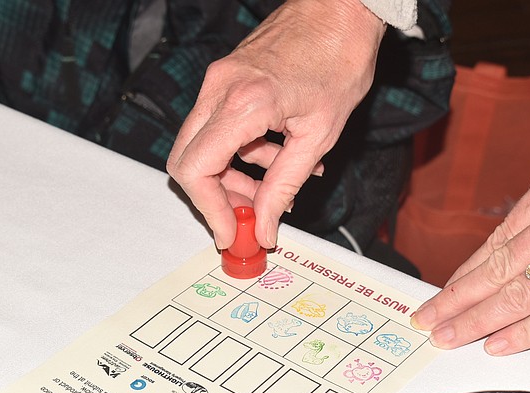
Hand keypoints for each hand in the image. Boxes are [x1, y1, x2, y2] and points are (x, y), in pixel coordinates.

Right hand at [166, 0, 385, 248]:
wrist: (342, 7)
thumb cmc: (340, 59)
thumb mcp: (318, 136)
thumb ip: (285, 186)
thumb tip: (266, 228)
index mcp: (243, 104)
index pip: (196, 170)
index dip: (209, 210)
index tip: (231, 233)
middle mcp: (219, 89)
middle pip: (187, 161)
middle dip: (216, 198)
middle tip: (248, 219)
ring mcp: (218, 80)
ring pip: (202, 147)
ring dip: (231, 178)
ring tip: (275, 191)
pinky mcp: (226, 78)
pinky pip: (218, 128)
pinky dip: (240, 154)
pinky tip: (277, 160)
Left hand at [412, 156, 529, 354]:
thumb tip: (502, 261)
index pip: (497, 240)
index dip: (465, 272)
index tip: (442, 292)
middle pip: (499, 267)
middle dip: (457, 299)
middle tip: (429, 318)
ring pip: (521, 294)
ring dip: (480, 321)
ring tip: (452, 337)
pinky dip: (523, 333)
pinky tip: (497, 344)